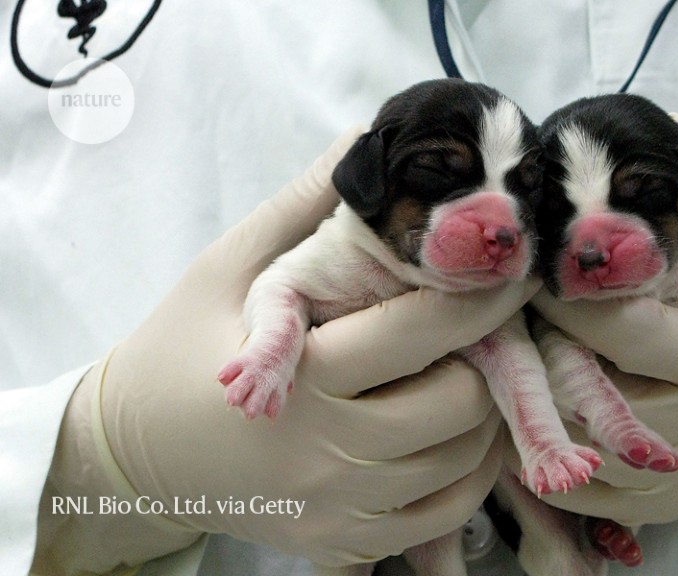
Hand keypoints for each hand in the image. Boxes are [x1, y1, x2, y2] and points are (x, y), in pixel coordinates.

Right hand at [33, 128, 537, 572]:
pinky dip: (465, 477)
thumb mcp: (227, 270)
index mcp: (305, 375)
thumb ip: (297, 208)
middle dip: (483, 360)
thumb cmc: (178, 348)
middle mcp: (330, 451)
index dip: (482, 296)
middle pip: (461, 404)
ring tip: (467, 375)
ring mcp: (340, 508)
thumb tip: (359, 141)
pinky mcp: (344, 543)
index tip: (512, 270)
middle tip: (480, 331)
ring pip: (463, 464)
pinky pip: (441, 517)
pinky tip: (450, 438)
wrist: (132, 456)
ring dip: (483, 416)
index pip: (423, 332)